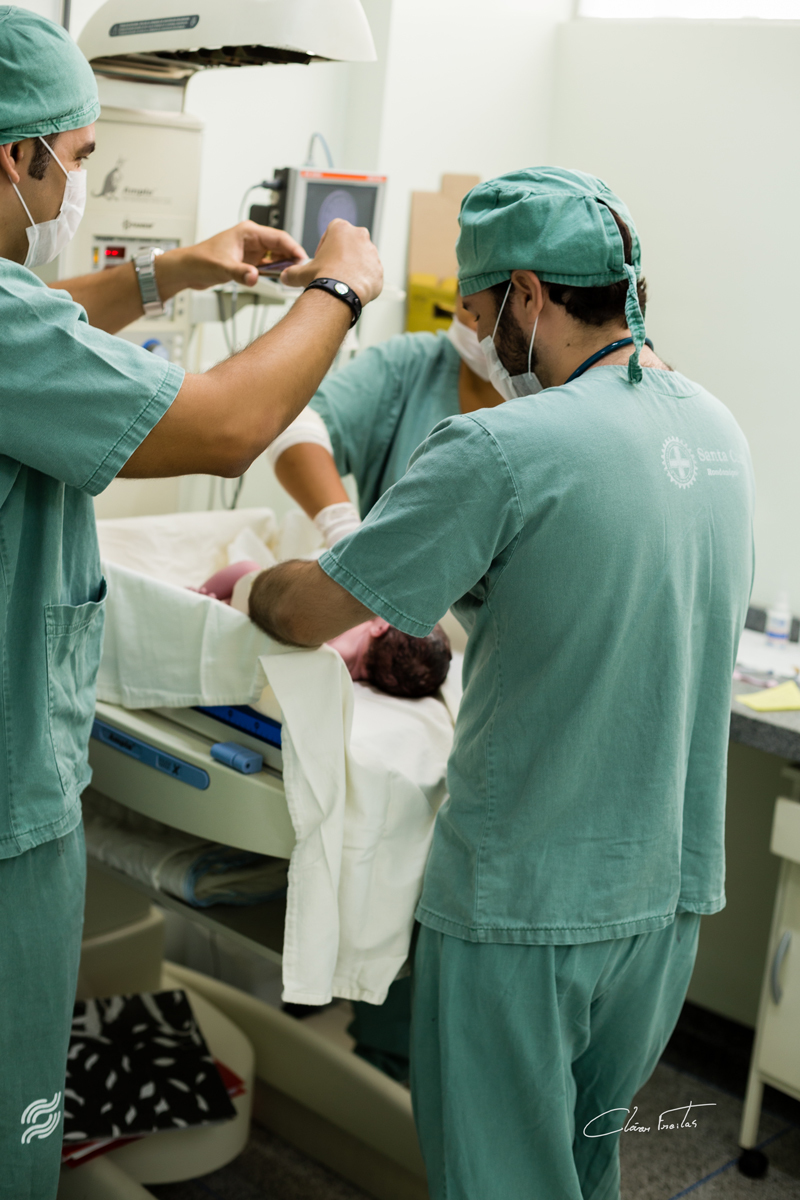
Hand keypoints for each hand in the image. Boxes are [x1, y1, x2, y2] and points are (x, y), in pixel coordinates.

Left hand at [162, 221, 306, 290]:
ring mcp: (252, 250)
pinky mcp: (249, 261)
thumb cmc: (200, 260)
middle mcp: (252, 239)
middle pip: (281, 246)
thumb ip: (240, 273)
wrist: (188, 269)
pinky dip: (276, 272)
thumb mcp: (222, 268)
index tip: (303, 260)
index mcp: (248, 232)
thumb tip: (254, 277)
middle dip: (292, 258)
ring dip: (285, 266)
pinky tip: (282, 280)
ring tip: (295, 277)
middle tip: (302, 272)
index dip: (293, 248)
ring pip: (277, 256)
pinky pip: (269, 265)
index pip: (278, 237)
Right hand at [281, 218, 382, 304]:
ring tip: (342, 282)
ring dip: (354, 267)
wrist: (339, 295)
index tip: (323, 257)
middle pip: (350, 243)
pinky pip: (371, 274)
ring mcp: (372, 253)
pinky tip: (352, 288)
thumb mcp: (302, 272)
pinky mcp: (379, 270)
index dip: (326, 245)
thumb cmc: (324, 278)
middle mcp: (359, 236)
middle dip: (343, 255)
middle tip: (333, 270)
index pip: (333, 230)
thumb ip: (292, 272)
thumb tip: (286, 276)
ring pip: (362, 258)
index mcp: (341, 228)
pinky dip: (363, 280)